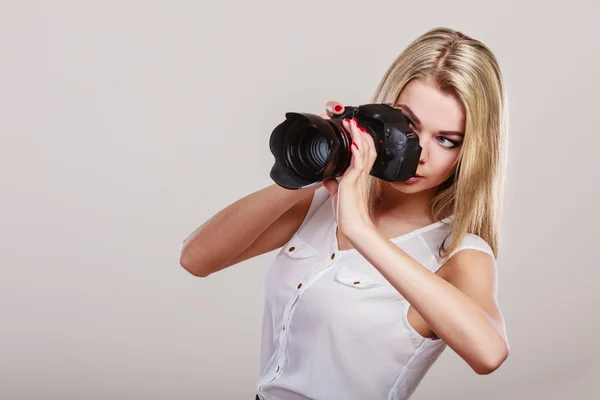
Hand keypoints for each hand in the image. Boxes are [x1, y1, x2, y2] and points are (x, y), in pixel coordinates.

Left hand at [320, 101, 377, 236]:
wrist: (353, 226)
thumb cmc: (347, 213)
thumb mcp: (338, 194)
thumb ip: (333, 183)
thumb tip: (327, 177)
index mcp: (358, 176)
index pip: (363, 153)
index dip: (361, 139)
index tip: (354, 129)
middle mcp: (361, 174)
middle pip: (366, 148)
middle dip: (360, 132)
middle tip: (353, 120)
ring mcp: (359, 177)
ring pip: (364, 151)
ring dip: (358, 136)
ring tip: (353, 124)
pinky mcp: (354, 182)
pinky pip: (358, 163)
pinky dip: (357, 151)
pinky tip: (354, 142)